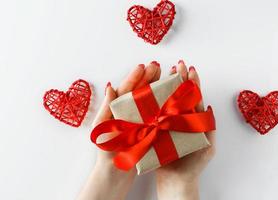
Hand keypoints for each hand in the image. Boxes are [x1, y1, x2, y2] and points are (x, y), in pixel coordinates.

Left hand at [77, 61, 160, 199]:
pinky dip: (159, 101)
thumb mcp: (102, 128)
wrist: (115, 172)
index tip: (143, 66)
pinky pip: (153, 110)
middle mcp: (127, 111)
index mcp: (116, 108)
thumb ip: (106, 107)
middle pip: (138, 90)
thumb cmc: (106, 152)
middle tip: (158, 66)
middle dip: (147, 76)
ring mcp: (136, 118)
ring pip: (147, 98)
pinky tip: (168, 95)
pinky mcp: (145, 127)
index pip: (126, 88)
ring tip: (164, 74)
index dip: (135, 77)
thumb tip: (111, 86)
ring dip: (154, 85)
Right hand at [156, 60, 215, 199]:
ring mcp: (168, 124)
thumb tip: (208, 106)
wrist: (176, 182)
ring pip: (167, 102)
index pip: (194, 97)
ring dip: (166, 87)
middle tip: (177, 65)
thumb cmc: (193, 165)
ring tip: (165, 73)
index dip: (192, 82)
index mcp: (193, 121)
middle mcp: (180, 119)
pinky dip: (154, 102)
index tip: (190, 69)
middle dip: (180, 79)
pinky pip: (155, 114)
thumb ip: (209, 127)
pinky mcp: (157, 131)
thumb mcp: (208, 146)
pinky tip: (151, 92)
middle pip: (180, 95)